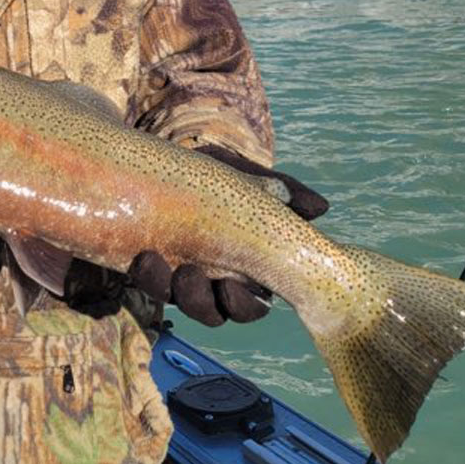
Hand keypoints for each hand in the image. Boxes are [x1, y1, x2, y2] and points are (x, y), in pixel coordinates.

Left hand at [128, 145, 328, 326]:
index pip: (250, 304)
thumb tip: (321, 208)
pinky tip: (143, 253)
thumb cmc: (208, 170)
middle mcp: (208, 276)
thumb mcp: (242, 174)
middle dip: (200, 303)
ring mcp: (172, 272)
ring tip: (155, 259)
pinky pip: (145, 282)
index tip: (234, 289)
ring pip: (175, 302)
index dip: (244, 306)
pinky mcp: (143, 263)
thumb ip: (280, 190)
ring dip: (166, 288)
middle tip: (190, 274)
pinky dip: (145, 273)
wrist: (155, 151)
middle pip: (212, 312)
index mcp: (240, 264)